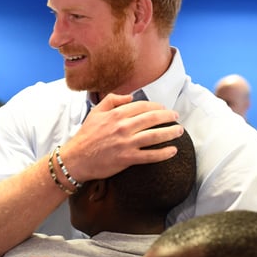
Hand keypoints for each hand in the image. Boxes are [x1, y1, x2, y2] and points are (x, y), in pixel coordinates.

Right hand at [62, 93, 181, 181]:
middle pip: (152, 118)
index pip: (143, 106)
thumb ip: (112, 100)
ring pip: (154, 135)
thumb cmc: (86, 136)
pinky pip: (150, 155)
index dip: (157, 106)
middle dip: (168, 116)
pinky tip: (173, 151)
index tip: (163, 108)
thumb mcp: (95, 112)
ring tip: (179, 131)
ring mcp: (126, 143)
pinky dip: (163, 153)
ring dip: (170, 132)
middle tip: (176, 117)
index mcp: (116, 114)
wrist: (76, 159)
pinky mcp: (127, 159)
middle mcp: (123, 127)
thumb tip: (130, 97)